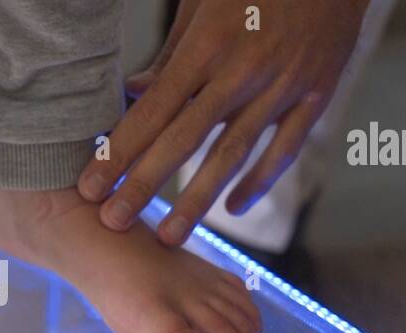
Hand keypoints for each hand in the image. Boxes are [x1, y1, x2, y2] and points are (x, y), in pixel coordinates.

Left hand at [79, 0, 368, 244]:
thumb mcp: (203, 4)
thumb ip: (169, 55)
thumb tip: (131, 92)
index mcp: (207, 46)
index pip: (152, 111)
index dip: (119, 152)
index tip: (89, 186)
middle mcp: (243, 71)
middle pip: (184, 140)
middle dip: (143, 185)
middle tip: (113, 221)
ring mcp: (283, 85)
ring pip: (233, 155)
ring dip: (197, 200)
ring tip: (169, 236)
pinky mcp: (317, 94)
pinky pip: (285, 149)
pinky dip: (259, 182)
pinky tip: (233, 210)